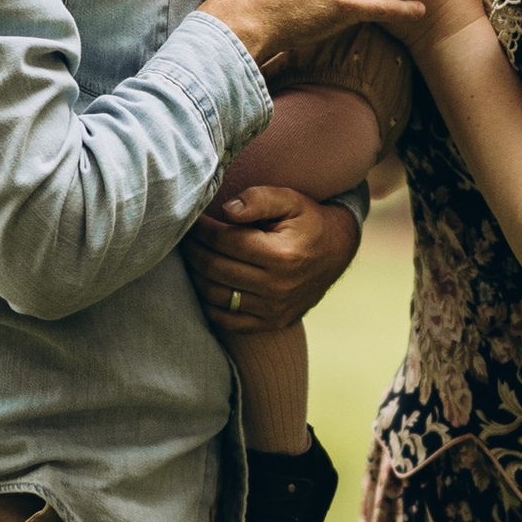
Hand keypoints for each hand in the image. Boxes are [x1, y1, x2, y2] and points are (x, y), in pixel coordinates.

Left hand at [189, 185, 360, 336]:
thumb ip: (258, 199)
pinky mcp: (271, 322)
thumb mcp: (290, 200)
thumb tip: (225, 210)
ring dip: (196, 276)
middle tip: (184, 236)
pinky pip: (228, 320)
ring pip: (216, 295)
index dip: (201, 229)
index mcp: (281, 255)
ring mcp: (274, 309)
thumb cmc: (308, 221)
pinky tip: (205, 283)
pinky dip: (209, 304)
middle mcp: (277, 287)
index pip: (224, 241)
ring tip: (192, 257)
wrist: (337, 251)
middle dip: (193, 250)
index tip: (191, 219)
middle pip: (215, 268)